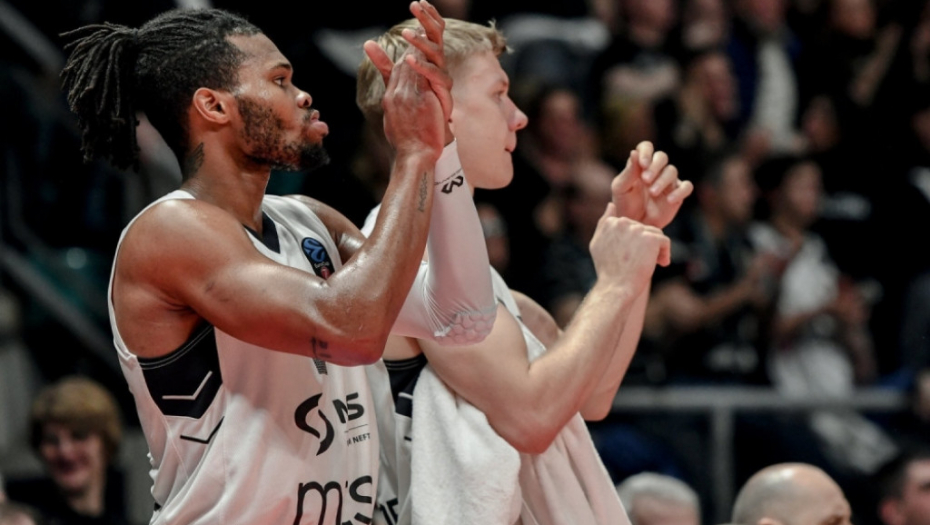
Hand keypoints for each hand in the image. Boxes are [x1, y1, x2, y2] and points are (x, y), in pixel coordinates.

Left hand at [364, 1, 453, 144]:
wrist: (419, 142)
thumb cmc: (410, 113)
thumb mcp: (392, 82)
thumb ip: (383, 63)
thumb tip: (368, 43)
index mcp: (428, 63)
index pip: (431, 33)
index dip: (427, 17)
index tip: (418, 2)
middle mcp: (437, 69)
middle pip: (437, 38)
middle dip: (427, 20)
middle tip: (415, 6)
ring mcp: (441, 82)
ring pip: (437, 54)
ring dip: (422, 43)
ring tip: (407, 34)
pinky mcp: (443, 96)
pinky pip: (436, 77)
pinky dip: (423, 67)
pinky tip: (409, 60)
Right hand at [590, 203, 670, 297]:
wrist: (616, 287)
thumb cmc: (607, 269)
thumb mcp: (597, 244)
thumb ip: (603, 223)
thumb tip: (611, 204)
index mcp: (611, 223)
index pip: (631, 225)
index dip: (634, 241)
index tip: (631, 255)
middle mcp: (623, 222)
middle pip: (644, 228)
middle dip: (646, 244)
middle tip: (642, 262)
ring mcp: (637, 229)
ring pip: (655, 234)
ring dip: (656, 249)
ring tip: (653, 263)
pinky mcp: (651, 239)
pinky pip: (664, 241)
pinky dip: (665, 253)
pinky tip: (660, 264)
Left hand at [611, 141, 692, 228]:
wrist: (634, 224)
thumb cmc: (624, 204)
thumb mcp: (621, 188)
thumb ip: (628, 171)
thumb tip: (634, 152)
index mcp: (640, 164)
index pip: (646, 147)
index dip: (646, 152)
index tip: (642, 164)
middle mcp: (656, 170)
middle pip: (662, 157)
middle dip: (655, 166)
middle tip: (646, 179)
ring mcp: (668, 181)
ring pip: (672, 171)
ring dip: (663, 180)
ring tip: (652, 192)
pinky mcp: (678, 194)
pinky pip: (686, 187)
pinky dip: (680, 191)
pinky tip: (669, 199)